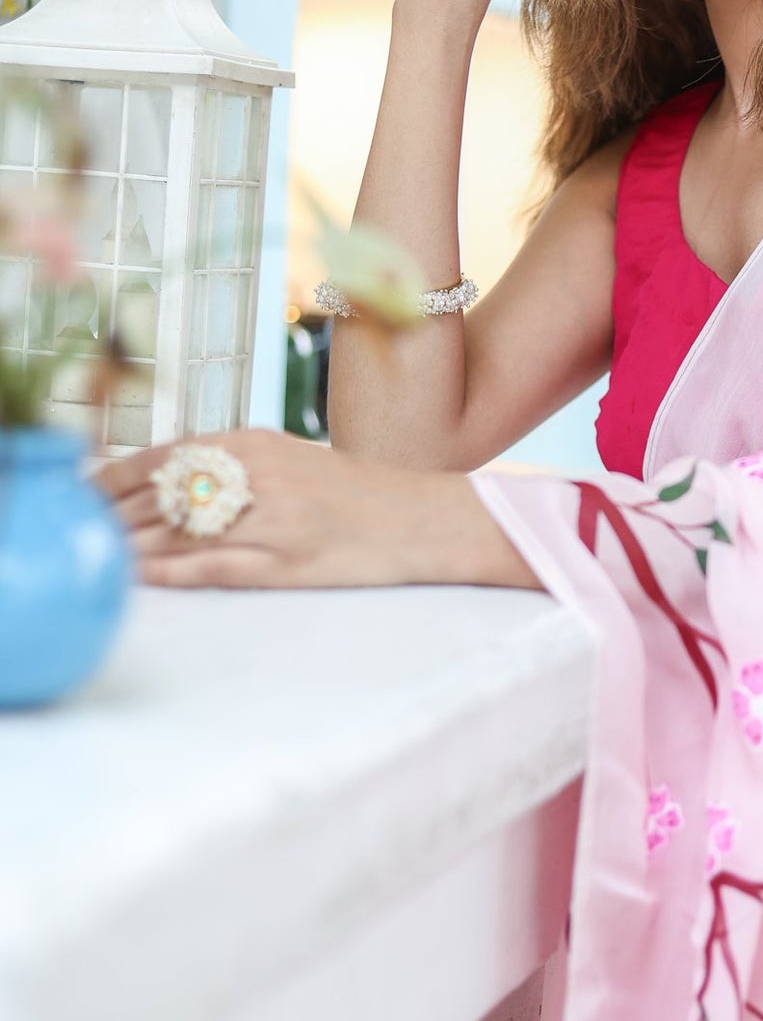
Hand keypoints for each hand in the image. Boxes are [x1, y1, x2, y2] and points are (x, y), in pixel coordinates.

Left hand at [96, 430, 540, 591]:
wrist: (422, 519)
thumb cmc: (352, 494)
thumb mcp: (288, 460)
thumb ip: (230, 463)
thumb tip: (163, 477)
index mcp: (254, 443)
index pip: (161, 455)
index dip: (111, 477)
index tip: (82, 493)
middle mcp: (258, 473)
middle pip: (160, 494)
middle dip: (112, 514)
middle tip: (85, 530)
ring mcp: (271, 519)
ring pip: (177, 530)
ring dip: (129, 544)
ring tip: (99, 554)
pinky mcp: (286, 561)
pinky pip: (212, 566)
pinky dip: (170, 572)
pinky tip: (142, 578)